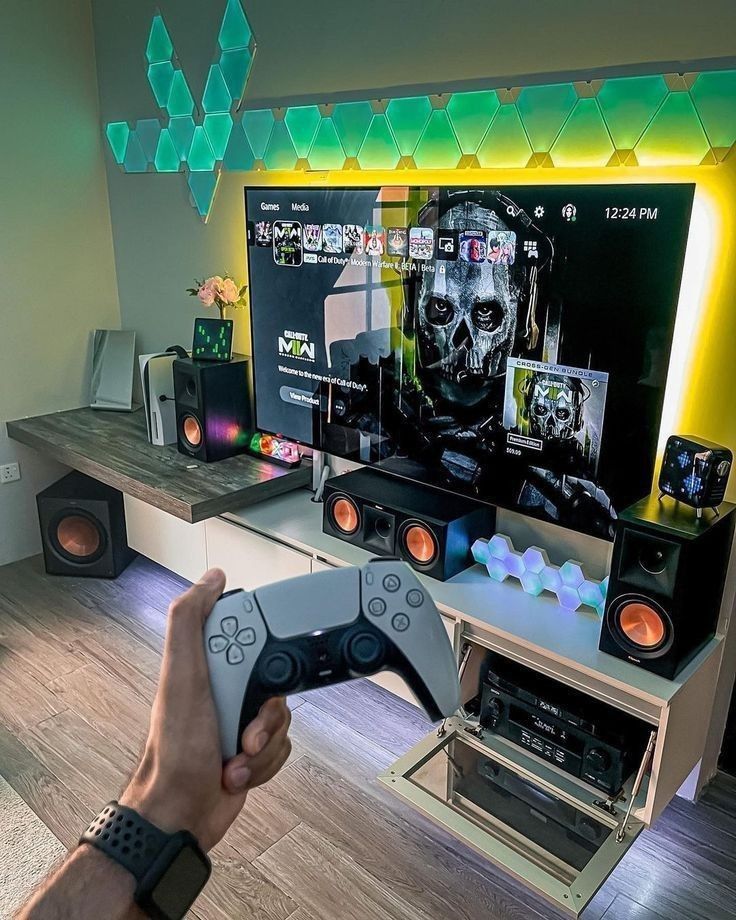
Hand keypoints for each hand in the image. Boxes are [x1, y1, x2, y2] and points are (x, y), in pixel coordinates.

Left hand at [119, 569, 290, 851]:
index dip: (262, 649)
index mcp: (206, 664)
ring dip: (264, 743)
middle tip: (246, 729)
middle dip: (266, 711)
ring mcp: (238, 720)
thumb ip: (190, 621)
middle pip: (276, 680)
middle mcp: (223, 689)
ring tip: (236, 758)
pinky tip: (238, 772)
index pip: (251, 635)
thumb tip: (212, 578)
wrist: (180, 815)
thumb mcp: (181, 677)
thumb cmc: (175, 750)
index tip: (256, 672)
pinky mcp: (252, 751)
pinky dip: (266, 763)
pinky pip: (283, 746)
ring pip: (283, 716)